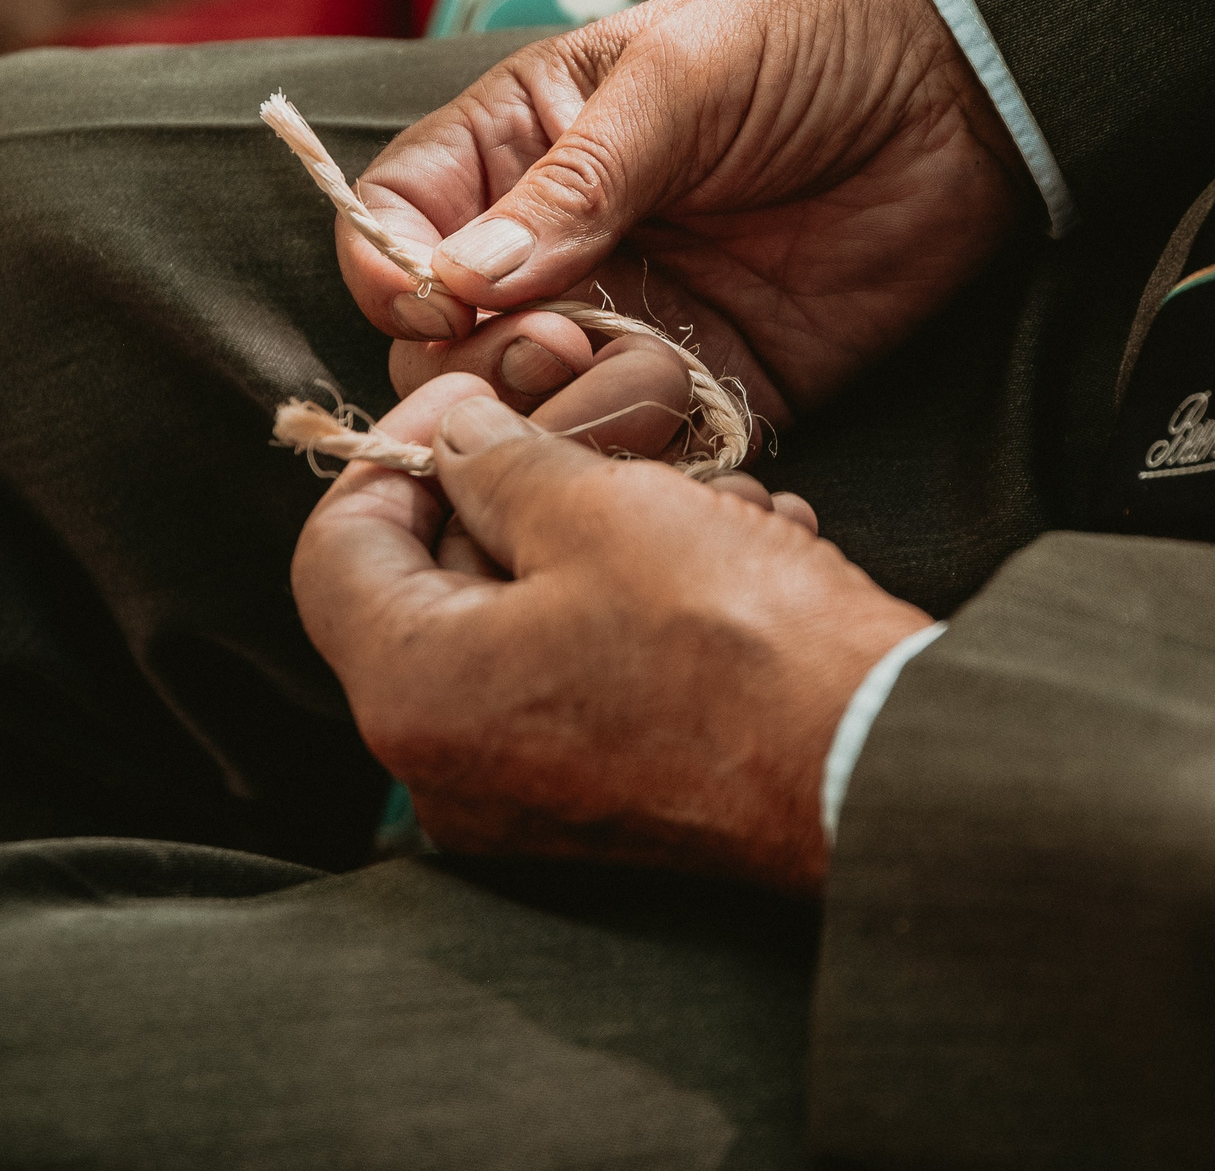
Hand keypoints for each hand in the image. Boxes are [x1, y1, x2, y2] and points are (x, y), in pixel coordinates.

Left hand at [292, 373, 931, 893]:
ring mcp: (525, 804)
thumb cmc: (735, 641)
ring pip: (528, 624)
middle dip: (525, 494)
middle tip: (612, 441)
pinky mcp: (604, 812)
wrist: (879, 770)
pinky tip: (742, 560)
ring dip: (609, 543)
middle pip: (435, 587)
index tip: (470, 400)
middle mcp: (446, 771)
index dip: (399, 452)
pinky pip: (586, 681)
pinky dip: (646, 612)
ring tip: (715, 505)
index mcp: (413, 695)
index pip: (335, 548)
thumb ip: (500, 460)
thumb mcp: (600, 508)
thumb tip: (457, 435)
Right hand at [342, 0, 1032, 428]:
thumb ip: (574, 181)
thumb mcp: (679, 79)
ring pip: (533, 412)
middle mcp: (555, 247)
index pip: (397, 222)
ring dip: (566, 412)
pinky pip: (642, 447)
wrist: (969, 89)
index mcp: (519, 146)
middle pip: (445, 343)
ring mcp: (630, 321)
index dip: (390, 271)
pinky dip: (645, 450)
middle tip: (559, 342)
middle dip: (480, 363)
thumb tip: (460, 280)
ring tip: (645, 367)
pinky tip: (688, 409)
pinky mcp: (711, 386)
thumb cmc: (809, 40)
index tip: (433, 301)